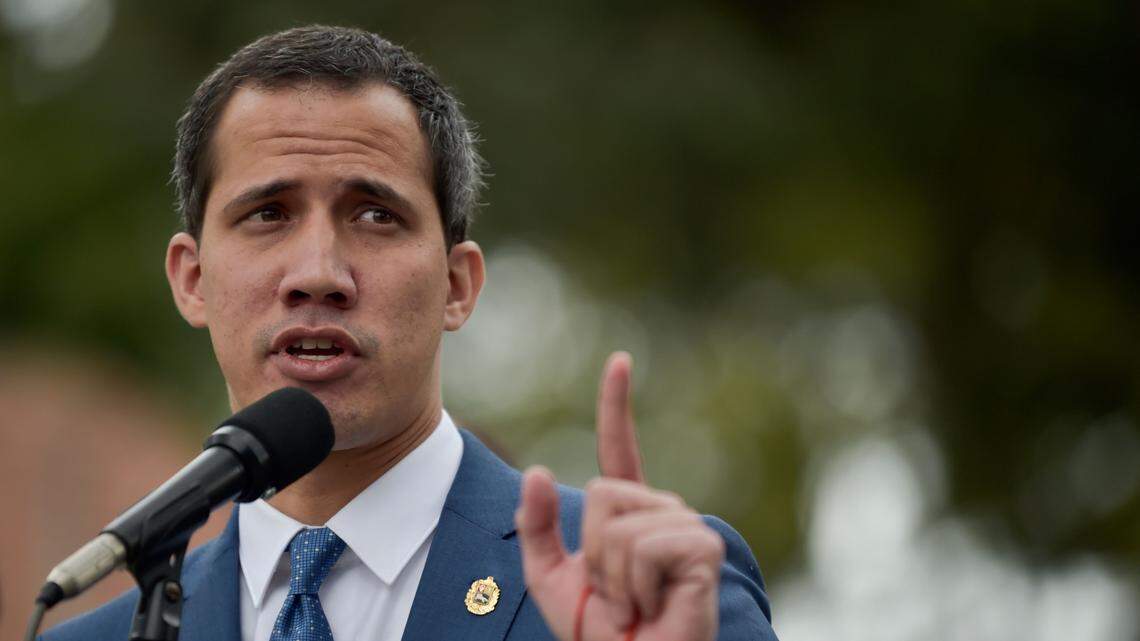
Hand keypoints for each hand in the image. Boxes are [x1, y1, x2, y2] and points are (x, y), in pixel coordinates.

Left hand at [516, 352, 724, 640]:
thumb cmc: (600, 632)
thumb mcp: (550, 577)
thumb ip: (537, 526)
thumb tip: (536, 469)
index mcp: (628, 512)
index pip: (619, 450)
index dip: (616, 406)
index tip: (619, 361)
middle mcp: (663, 511)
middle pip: (601, 492)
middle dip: (593, 553)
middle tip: (615, 596)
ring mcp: (687, 527)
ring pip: (618, 522)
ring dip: (613, 578)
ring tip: (636, 605)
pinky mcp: (702, 549)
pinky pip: (643, 545)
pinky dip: (634, 586)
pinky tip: (654, 606)